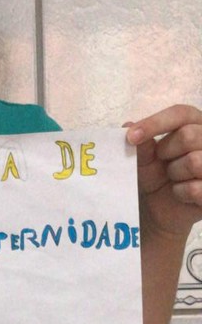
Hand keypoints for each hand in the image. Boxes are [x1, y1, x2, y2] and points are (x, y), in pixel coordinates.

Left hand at [126, 104, 201, 238]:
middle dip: (166, 152)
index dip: (155, 123)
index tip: (131, 137)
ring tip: (173, 179)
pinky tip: (180, 194)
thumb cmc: (156, 177)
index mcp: (195, 124)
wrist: (161, 210)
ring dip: (174, 173)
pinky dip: (180, 193)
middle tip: (163, 163)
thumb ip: (141, 142)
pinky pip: (196, 188)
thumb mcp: (145, 159)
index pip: (180, 113)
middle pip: (188, 135)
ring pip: (194, 162)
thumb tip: (128, 125)